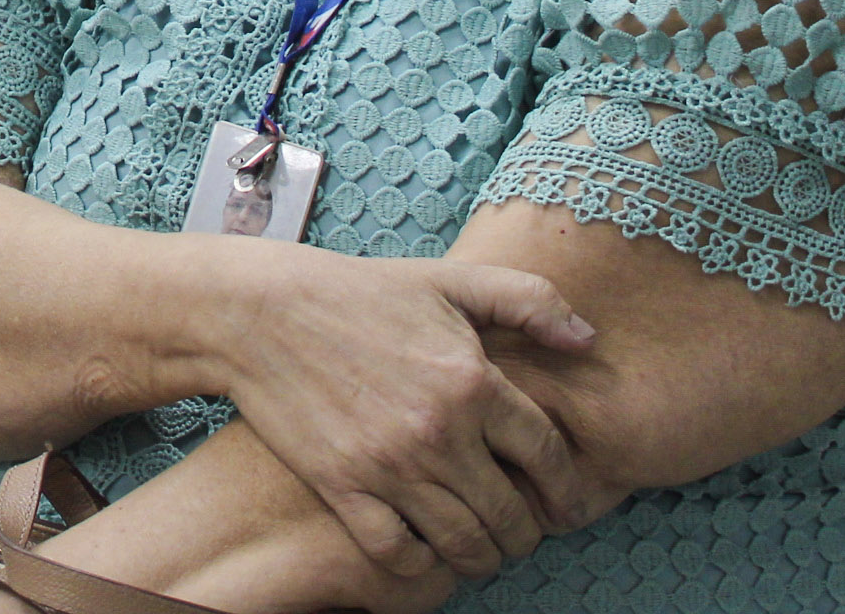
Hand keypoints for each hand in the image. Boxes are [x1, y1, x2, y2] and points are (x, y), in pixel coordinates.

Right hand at [206, 249, 601, 583]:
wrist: (257, 311)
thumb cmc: (356, 292)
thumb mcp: (447, 280)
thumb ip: (527, 299)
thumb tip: (587, 339)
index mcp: (472, 380)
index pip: (549, 458)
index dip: (568, 491)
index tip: (566, 506)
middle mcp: (438, 431)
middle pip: (512, 517)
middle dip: (527, 534)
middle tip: (520, 530)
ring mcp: (389, 465)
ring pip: (464, 545)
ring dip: (483, 556)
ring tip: (480, 545)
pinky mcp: (343, 487)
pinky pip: (401, 554)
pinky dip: (422, 563)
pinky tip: (425, 546)